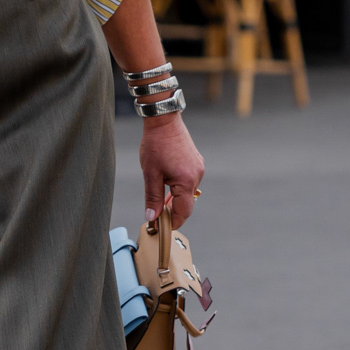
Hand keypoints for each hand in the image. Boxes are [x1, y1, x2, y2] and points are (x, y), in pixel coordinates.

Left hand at [139, 113, 203, 228]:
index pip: (183, 211)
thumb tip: (152, 217)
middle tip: (157, 217)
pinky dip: (179, 188)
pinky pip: (189, 181)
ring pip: (187, 192)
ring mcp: (198, 168)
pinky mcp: (196, 162)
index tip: (162, 228)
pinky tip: (167, 186)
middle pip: (186, 203)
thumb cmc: (156, 144)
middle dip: (173, 211)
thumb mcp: (150, 173)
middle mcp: (197, 175)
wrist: (164, 121)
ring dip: (175, 199)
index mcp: (186, 180)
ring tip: (160, 202)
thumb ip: (153, 197)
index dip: (173, 222)